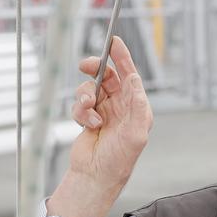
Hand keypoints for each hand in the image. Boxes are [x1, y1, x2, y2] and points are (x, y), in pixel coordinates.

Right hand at [70, 36, 152, 187]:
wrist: (96, 175)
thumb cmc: (120, 159)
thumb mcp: (136, 134)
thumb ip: (137, 106)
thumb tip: (134, 78)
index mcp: (137, 108)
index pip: (130, 76)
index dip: (122, 57)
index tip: (114, 41)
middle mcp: (122, 107)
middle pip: (107, 76)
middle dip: (96, 69)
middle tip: (85, 65)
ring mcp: (104, 111)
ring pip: (90, 88)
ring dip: (85, 96)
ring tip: (89, 111)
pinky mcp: (88, 117)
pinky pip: (79, 104)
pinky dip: (81, 112)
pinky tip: (88, 125)